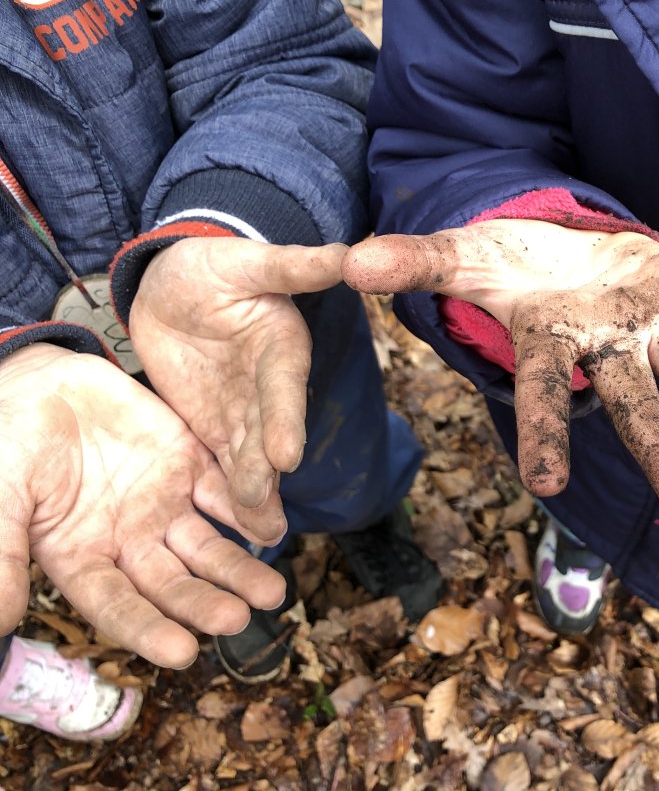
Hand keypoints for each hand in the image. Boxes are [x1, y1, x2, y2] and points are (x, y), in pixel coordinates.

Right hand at [0, 344, 287, 667]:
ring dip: (239, 570)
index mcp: (81, 559)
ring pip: (207, 548)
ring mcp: (162, 505)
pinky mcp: (187, 465)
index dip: (149, 630)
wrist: (34, 381)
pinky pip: (223, 493)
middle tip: (238, 620)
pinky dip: (250, 511)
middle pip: (173, 584)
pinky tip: (274, 529)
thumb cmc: (4, 444)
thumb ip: (3, 555)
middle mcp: (129, 542)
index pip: (120, 606)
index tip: (183, 654)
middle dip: (206, 604)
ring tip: (272, 593)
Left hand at [130, 238, 347, 542]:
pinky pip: (218, 462)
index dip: (285, 421)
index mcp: (282, 349)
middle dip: (265, 475)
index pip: (284, 389)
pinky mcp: (213, 425)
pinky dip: (225, 494)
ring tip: (259, 536)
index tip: (285, 455)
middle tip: (264, 513)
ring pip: (249, 459)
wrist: (177, 283)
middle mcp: (269, 388)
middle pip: (268, 436)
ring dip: (253, 496)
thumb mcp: (252, 260)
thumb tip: (349, 254)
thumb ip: (296, 265)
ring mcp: (241, 411)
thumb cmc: (216, 265)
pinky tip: (233, 530)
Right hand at [344, 220, 658, 517]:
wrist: (555, 248)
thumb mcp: (460, 255)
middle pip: (634, 405)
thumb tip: (345, 262)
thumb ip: (415, 261)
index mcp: (552, 348)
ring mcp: (650, 322)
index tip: (547, 488)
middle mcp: (607, 349)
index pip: (545, 398)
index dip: (545, 437)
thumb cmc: (505, 265)